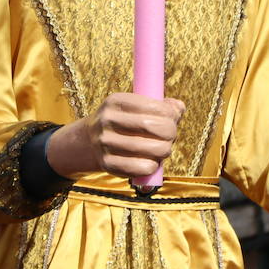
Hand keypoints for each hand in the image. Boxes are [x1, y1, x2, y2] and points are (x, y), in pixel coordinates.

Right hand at [46, 93, 184, 179]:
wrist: (90, 142)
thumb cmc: (124, 122)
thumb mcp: (136, 107)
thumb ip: (161, 106)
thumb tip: (179, 108)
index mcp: (116, 101)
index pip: (153, 106)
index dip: (170, 114)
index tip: (172, 118)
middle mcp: (107, 120)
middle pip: (154, 126)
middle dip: (170, 132)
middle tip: (170, 135)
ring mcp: (105, 143)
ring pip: (151, 149)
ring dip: (164, 150)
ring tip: (162, 148)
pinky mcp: (107, 163)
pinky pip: (141, 168)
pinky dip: (153, 166)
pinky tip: (152, 162)